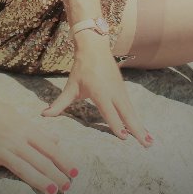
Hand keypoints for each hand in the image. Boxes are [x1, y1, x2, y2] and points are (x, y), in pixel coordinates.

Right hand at [0, 92, 77, 193]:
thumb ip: (36, 130)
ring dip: (39, 181)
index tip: (74, 172)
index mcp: (23, 129)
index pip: (49, 147)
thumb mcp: (15, 115)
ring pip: (22, 169)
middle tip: (67, 186)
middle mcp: (13, 140)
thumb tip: (55, 140)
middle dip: (56, 174)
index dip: (63, 160)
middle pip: (40, 160)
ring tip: (52, 191)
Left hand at [42, 33, 152, 147]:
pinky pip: (131, 108)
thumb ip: (59, 103)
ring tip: (149, 142)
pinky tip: (143, 130)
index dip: (116, 124)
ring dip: (141, 127)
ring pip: (132, 112)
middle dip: (137, 130)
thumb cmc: (81, 69)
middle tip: (147, 144)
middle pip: (127, 114)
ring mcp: (120, 91)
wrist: (95, 48)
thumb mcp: (70, 86)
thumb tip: (44, 115)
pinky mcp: (123, 90)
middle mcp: (113, 92)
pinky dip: (138, 119)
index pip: (109, 111)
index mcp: (100, 92)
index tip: (124, 136)